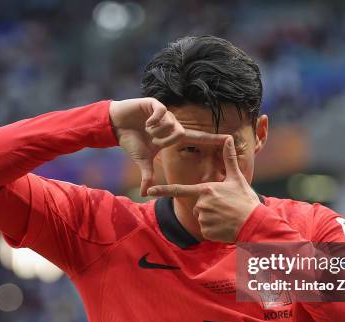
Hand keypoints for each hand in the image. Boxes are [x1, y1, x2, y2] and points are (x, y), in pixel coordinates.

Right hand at [109, 98, 229, 195]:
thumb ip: (147, 175)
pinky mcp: (155, 104)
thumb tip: (144, 194)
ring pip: (170, 124)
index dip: (212, 138)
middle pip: (180, 133)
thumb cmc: (131, 142)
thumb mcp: (142, 161)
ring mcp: (164, 113)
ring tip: (146, 130)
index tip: (229, 138)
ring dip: (157, 131)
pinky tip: (145, 123)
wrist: (115, 126)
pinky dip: (153, 121)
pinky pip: (161, 113)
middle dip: (165, 141)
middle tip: (152, 142)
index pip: (197, 138)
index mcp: (173, 136)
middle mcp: (172, 123)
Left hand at [147, 137, 260, 242]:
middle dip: (208, 207)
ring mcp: (203, 219)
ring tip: (227, 217)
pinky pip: (205, 230)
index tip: (149, 191)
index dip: (162, 190)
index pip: (179, 190)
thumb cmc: (245, 200)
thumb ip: (229, 159)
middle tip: (225, 207)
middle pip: (197, 205)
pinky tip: (225, 226)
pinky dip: (214, 230)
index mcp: (205, 190)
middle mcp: (201, 204)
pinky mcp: (206, 232)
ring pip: (201, 218)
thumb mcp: (237, 178)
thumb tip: (228, 138)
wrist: (254, 224)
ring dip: (212, 219)